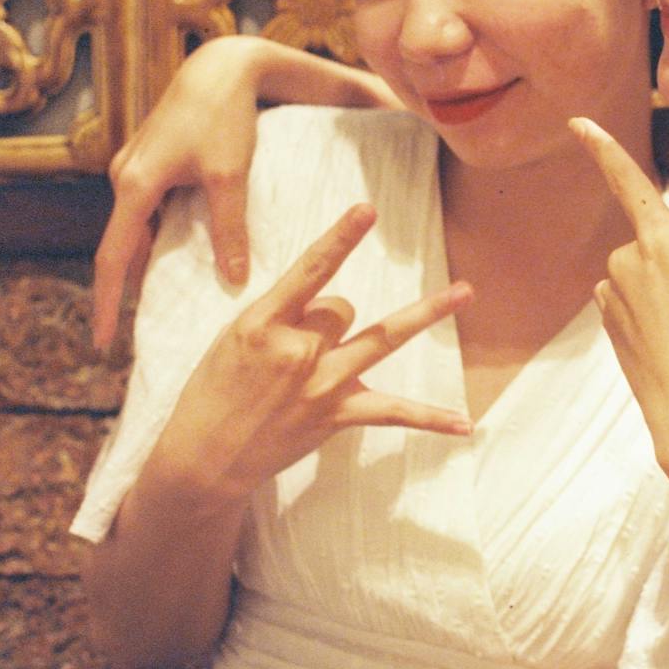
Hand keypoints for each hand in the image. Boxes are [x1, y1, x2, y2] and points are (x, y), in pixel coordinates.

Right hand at [92, 37, 266, 349]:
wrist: (221, 66)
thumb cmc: (225, 117)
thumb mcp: (230, 176)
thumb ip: (229, 229)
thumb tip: (233, 280)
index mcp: (135, 185)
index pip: (111, 258)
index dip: (106, 304)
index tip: (102, 343)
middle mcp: (124, 177)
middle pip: (119, 246)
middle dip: (122, 289)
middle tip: (131, 333)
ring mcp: (134, 166)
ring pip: (135, 227)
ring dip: (143, 260)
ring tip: (155, 301)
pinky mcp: (151, 159)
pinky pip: (147, 210)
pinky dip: (156, 236)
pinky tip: (175, 254)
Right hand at [143, 203, 473, 509]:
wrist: (203, 458)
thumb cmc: (214, 390)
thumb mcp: (234, 338)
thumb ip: (282, 316)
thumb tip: (329, 304)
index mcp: (261, 323)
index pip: (310, 270)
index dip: (341, 238)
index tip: (367, 210)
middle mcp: (295, 351)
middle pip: (342, 307)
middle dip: (327, 319)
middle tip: (296, 349)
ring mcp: (321, 384)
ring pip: (382, 336)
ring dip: (427, 312)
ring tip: (466, 291)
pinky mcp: (337, 416)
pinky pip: (396, 413)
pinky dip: (432, 420)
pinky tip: (465, 425)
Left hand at [570, 117, 668, 467]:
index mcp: (661, 241)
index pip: (628, 180)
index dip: (603, 147)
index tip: (577, 121)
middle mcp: (627, 261)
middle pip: (656, 235)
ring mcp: (612, 293)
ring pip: (645, 269)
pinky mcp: (609, 323)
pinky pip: (631, 297)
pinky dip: (653, 308)